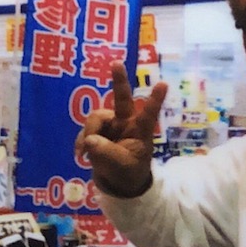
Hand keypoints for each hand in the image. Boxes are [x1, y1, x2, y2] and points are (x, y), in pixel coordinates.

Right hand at [77, 63, 167, 197]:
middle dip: (119, 81)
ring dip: (89, 133)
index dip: (155, 100)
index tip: (164, 84)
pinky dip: (81, 142)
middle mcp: (125, 122)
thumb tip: (89, 140)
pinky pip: (85, 130)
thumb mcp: (120, 166)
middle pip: (121, 99)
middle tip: (116, 64)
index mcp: (140, 130)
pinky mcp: (96, 131)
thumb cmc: (128, 172)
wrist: (116, 182)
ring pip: (95, 118)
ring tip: (87, 153)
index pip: (149, 114)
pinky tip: (81, 154)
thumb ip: (106, 153)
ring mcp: (110, 125)